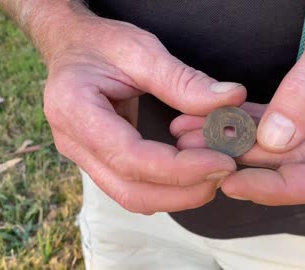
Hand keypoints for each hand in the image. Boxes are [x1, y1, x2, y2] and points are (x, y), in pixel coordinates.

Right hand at [42, 8, 246, 212]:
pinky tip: (193, 169)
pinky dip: (167, 186)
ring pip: (133, 197)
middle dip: (184, 191)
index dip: (179, 168)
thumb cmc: (102, 44)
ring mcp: (83, 157)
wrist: (73, 47)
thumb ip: (183, 80)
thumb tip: (231, 100)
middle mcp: (72, 143)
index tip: (222, 161)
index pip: (130, 157)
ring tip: (215, 171)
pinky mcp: (98, 162)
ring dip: (179, 194)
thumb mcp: (141, 50)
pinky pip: (133, 187)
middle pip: (131, 191)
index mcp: (73, 109)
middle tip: (226, 171)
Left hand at [176, 0, 304, 204]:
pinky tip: (220, 120)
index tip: (233, 184)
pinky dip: (251, 123)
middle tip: (198, 150)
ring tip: (196, 134)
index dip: (278, 187)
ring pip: (286, 147)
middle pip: (300, 165)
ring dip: (241, 142)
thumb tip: (274, 138)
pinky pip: (283, 125)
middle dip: (246, 161)